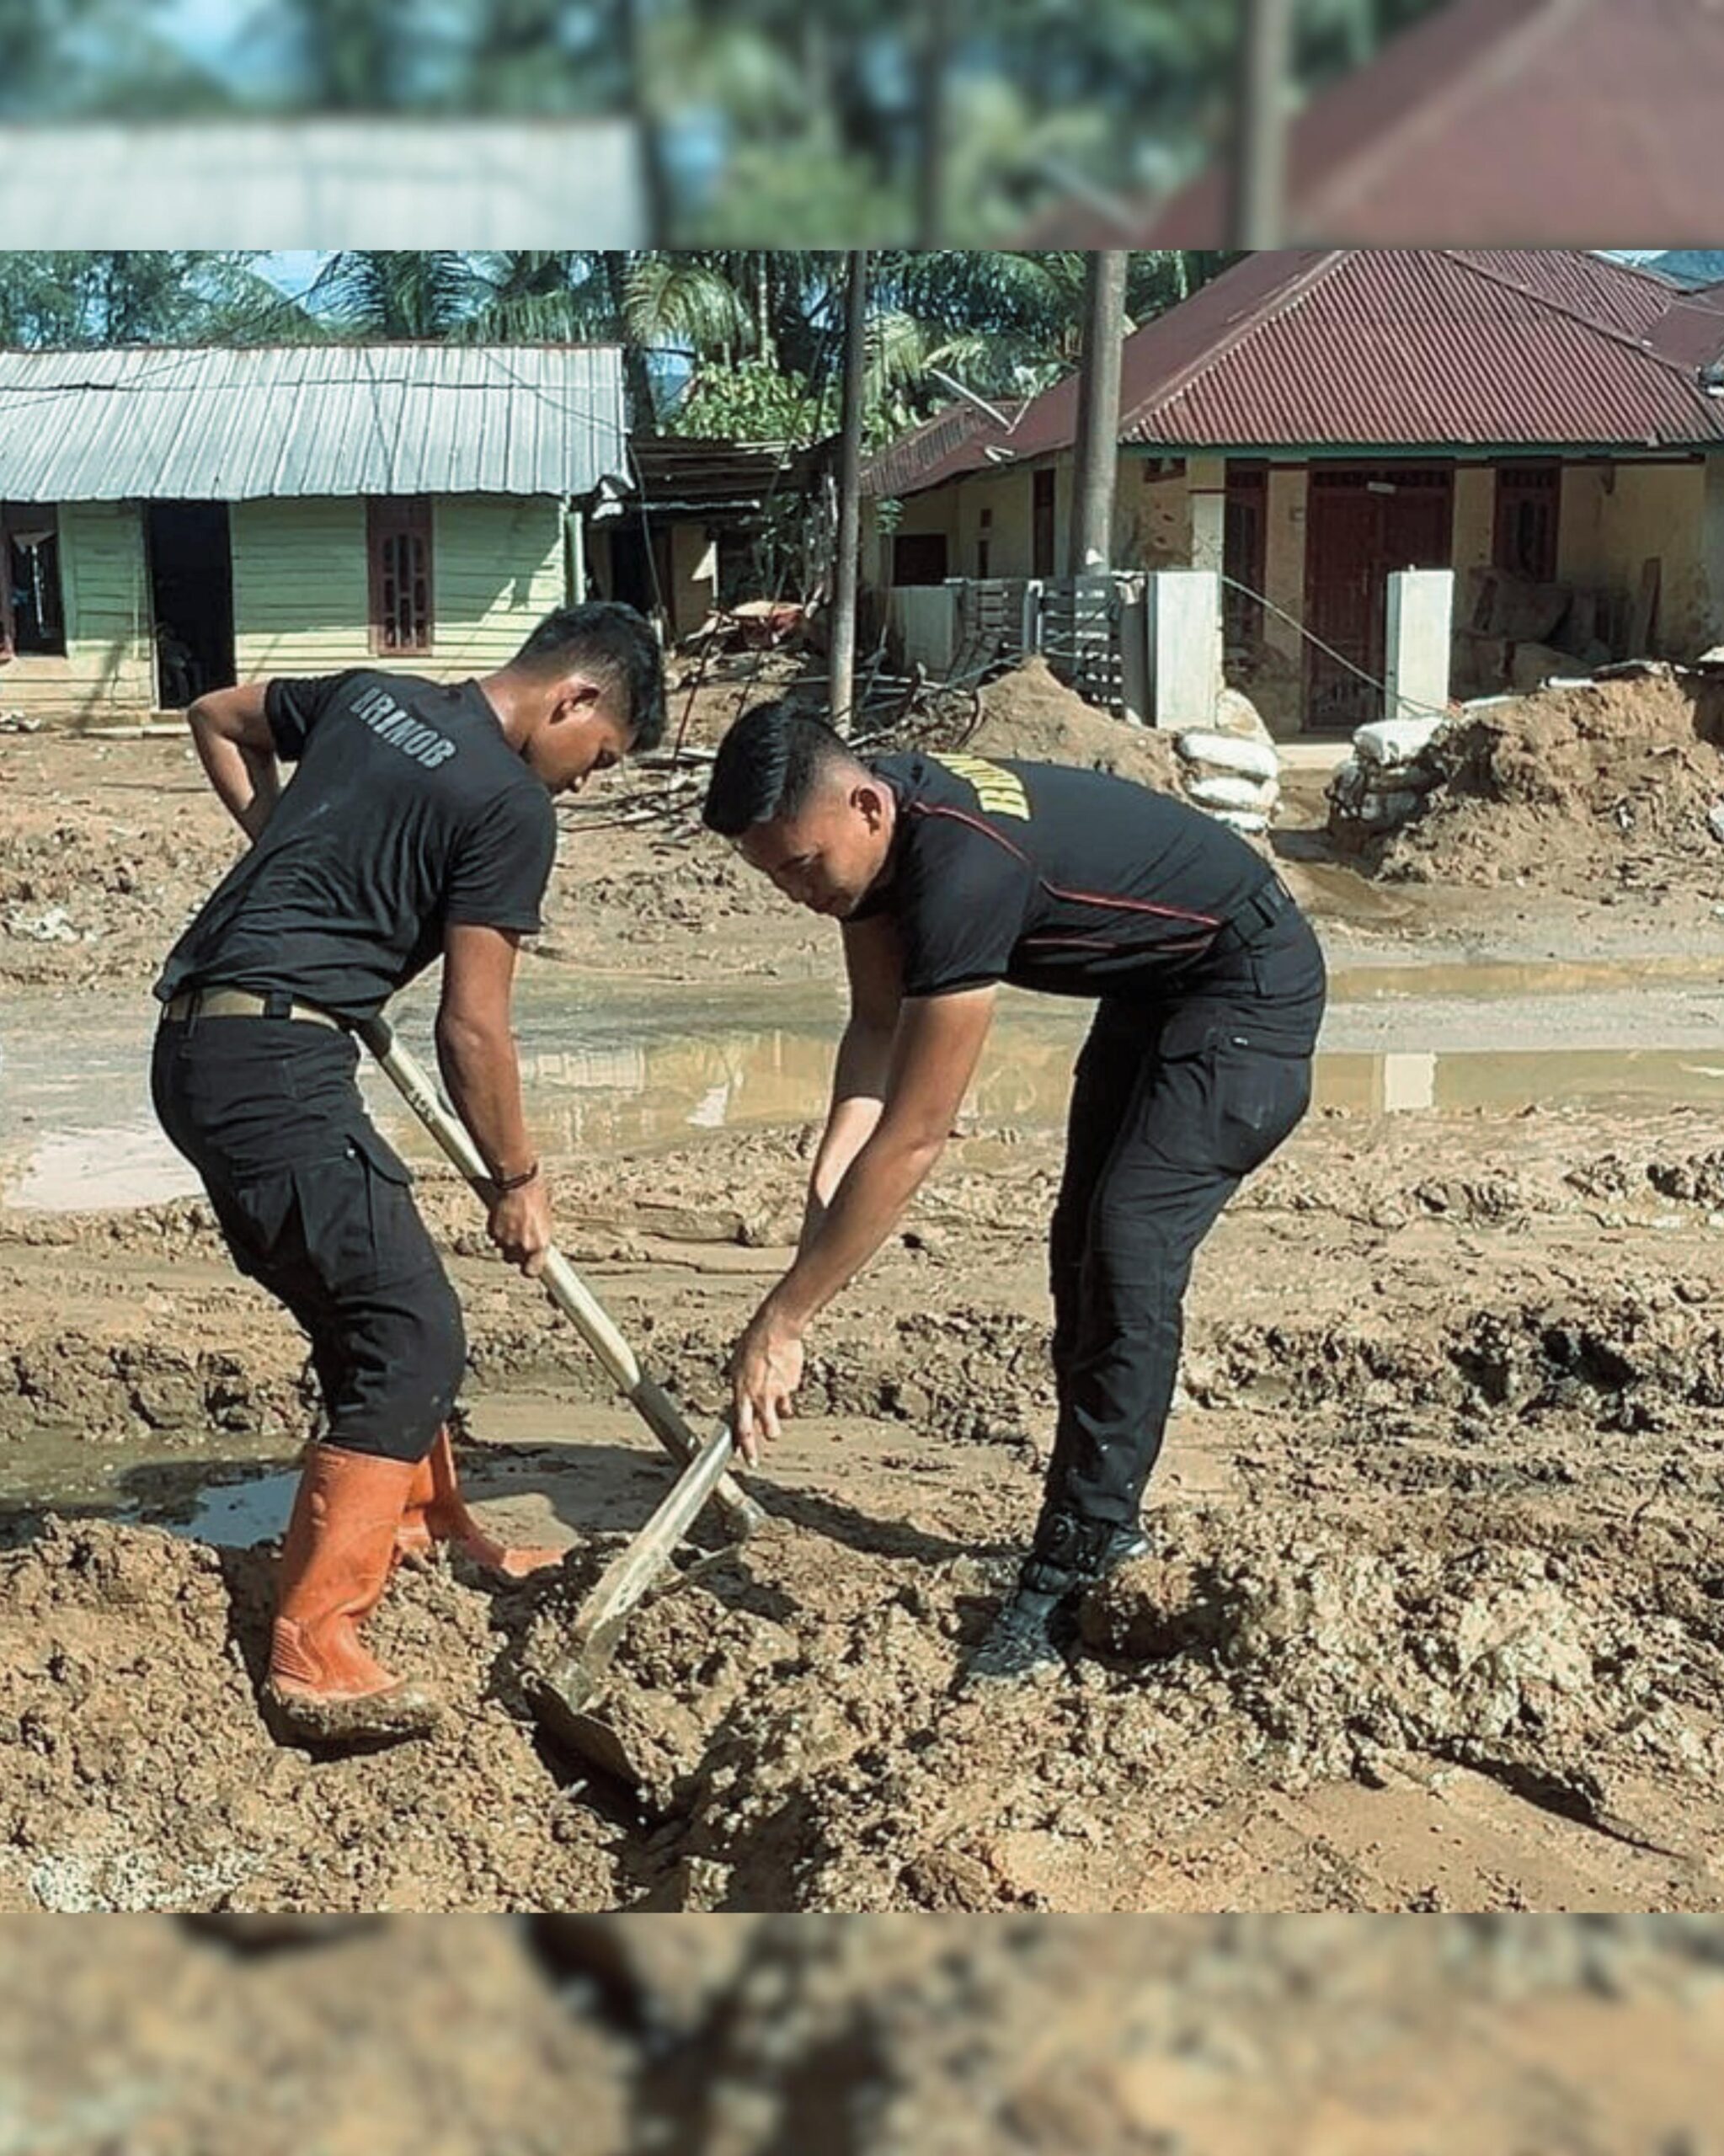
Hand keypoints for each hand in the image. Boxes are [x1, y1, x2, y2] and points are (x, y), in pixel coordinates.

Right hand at [488, 1173, 551, 1277]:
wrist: (519, 1182)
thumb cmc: (537, 1197)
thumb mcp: (545, 1220)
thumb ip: (539, 1237)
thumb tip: (536, 1246)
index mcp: (540, 1244)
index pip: (531, 1271)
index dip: (529, 1269)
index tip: (529, 1266)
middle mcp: (523, 1246)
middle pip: (513, 1260)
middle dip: (514, 1251)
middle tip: (518, 1235)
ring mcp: (507, 1240)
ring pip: (502, 1248)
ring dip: (505, 1240)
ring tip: (512, 1222)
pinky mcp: (493, 1231)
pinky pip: (494, 1237)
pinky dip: (497, 1229)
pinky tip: (504, 1216)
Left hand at [728, 1302, 805, 1464]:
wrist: (775, 1328)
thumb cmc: (752, 1344)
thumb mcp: (737, 1368)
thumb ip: (741, 1390)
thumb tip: (743, 1403)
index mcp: (742, 1394)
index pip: (744, 1430)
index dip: (747, 1449)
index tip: (751, 1460)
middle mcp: (761, 1397)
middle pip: (770, 1430)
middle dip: (771, 1434)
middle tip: (770, 1429)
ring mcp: (779, 1391)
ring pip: (783, 1413)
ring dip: (781, 1408)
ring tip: (777, 1389)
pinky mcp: (793, 1383)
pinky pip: (790, 1391)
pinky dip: (787, 1384)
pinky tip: (782, 1368)